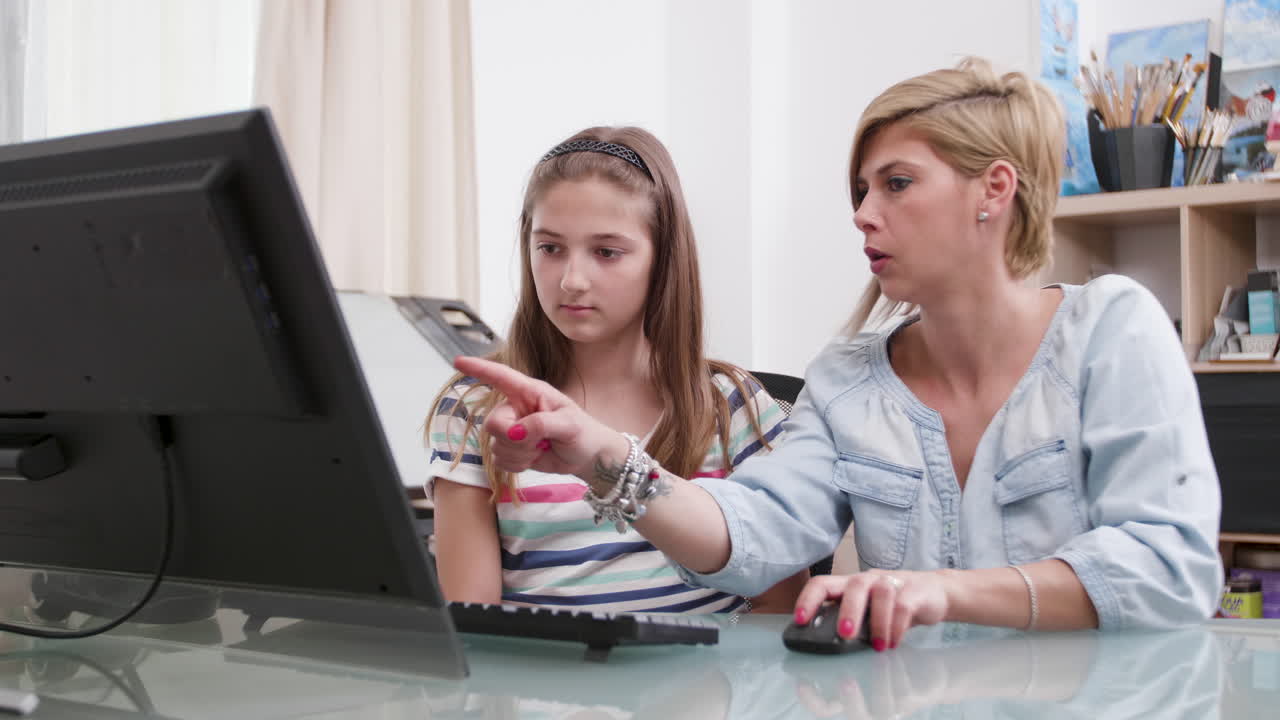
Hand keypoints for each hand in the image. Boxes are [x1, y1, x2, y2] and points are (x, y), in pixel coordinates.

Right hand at [452, 356, 629, 479]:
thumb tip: (516, 431)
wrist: (588, 457)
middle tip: (539, 442)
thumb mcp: (569, 425)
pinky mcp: (511, 449)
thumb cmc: (583, 433)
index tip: (457, 361)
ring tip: (542, 448)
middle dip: (513, 438)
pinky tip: (534, 459)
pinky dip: (517, 465)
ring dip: (520, 453)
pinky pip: (499, 460)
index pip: (500, 376)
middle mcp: (516, 408)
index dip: (479, 369)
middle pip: (493, 422)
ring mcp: (512, 429)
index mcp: (530, 392)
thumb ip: (542, 424)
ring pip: (496, 445)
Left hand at [793, 570, 949, 651]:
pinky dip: (897, 627)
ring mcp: (892, 582)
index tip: (800, 620)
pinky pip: (904, 605)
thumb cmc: (892, 605)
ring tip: (878, 646)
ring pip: (881, 592)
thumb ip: (851, 624)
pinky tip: (893, 643)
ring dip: (878, 622)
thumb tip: (827, 647)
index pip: (823, 584)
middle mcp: (868, 580)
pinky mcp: (915, 591)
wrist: (934, 592)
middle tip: (845, 634)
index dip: (808, 599)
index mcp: (849, 585)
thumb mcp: (868, 612)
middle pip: (854, 585)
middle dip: (848, 611)